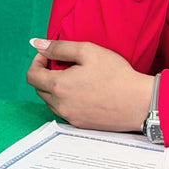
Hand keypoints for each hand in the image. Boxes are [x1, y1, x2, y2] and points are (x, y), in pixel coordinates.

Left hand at [26, 39, 153, 131]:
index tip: (49, 54)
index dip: (37, 61)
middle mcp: (60, 105)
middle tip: (63, 64)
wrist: (137, 102)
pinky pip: (64, 111)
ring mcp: (69, 117)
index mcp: (58, 86)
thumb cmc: (115, 74)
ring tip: (74, 77)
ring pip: (50, 102)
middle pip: (39, 89)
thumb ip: (60, 47)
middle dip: (45, 74)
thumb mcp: (88, 51)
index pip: (32, 76)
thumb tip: (36, 44)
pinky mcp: (80, 125)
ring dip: (54, 88)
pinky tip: (83, 91)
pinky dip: (66, 100)